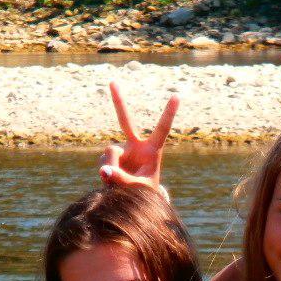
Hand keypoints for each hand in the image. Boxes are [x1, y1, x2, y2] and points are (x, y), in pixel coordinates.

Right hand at [98, 82, 178, 199]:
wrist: (136, 199)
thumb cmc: (145, 192)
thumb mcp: (139, 189)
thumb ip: (123, 180)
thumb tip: (104, 170)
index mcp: (152, 150)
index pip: (162, 129)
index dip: (168, 114)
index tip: (177, 96)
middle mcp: (136, 146)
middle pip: (125, 121)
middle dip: (118, 102)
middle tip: (112, 82)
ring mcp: (122, 151)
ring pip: (110, 153)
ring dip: (112, 168)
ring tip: (116, 183)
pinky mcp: (110, 159)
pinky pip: (103, 164)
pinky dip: (106, 175)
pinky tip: (111, 183)